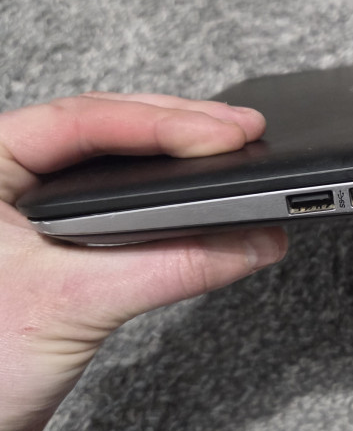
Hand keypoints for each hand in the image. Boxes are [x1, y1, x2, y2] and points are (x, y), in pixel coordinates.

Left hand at [0, 91, 287, 430]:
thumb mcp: (74, 307)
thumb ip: (170, 269)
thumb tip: (250, 240)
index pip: (82, 122)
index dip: (161, 123)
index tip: (225, 135)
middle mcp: (6, 180)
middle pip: (103, 130)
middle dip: (178, 127)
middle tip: (244, 131)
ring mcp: (32, 214)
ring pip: (112, 165)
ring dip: (176, 163)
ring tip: (234, 155)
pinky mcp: (57, 250)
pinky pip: (119, 210)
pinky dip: (167, 207)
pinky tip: (204, 206)